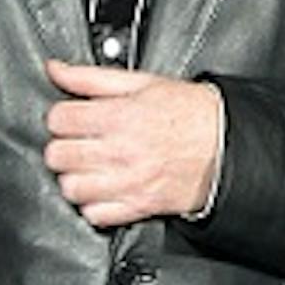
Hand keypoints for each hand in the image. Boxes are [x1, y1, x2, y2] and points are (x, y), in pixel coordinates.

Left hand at [42, 59, 219, 227]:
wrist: (228, 144)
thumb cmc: (190, 112)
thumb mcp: (141, 82)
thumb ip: (90, 77)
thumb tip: (55, 69)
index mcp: (117, 117)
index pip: (58, 120)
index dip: (60, 117)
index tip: (69, 119)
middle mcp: (119, 152)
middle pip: (58, 155)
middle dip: (63, 146)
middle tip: (76, 143)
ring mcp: (127, 183)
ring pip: (70, 188)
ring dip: (73, 177)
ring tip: (86, 168)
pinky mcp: (138, 207)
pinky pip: (95, 215)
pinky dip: (92, 205)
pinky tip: (100, 190)